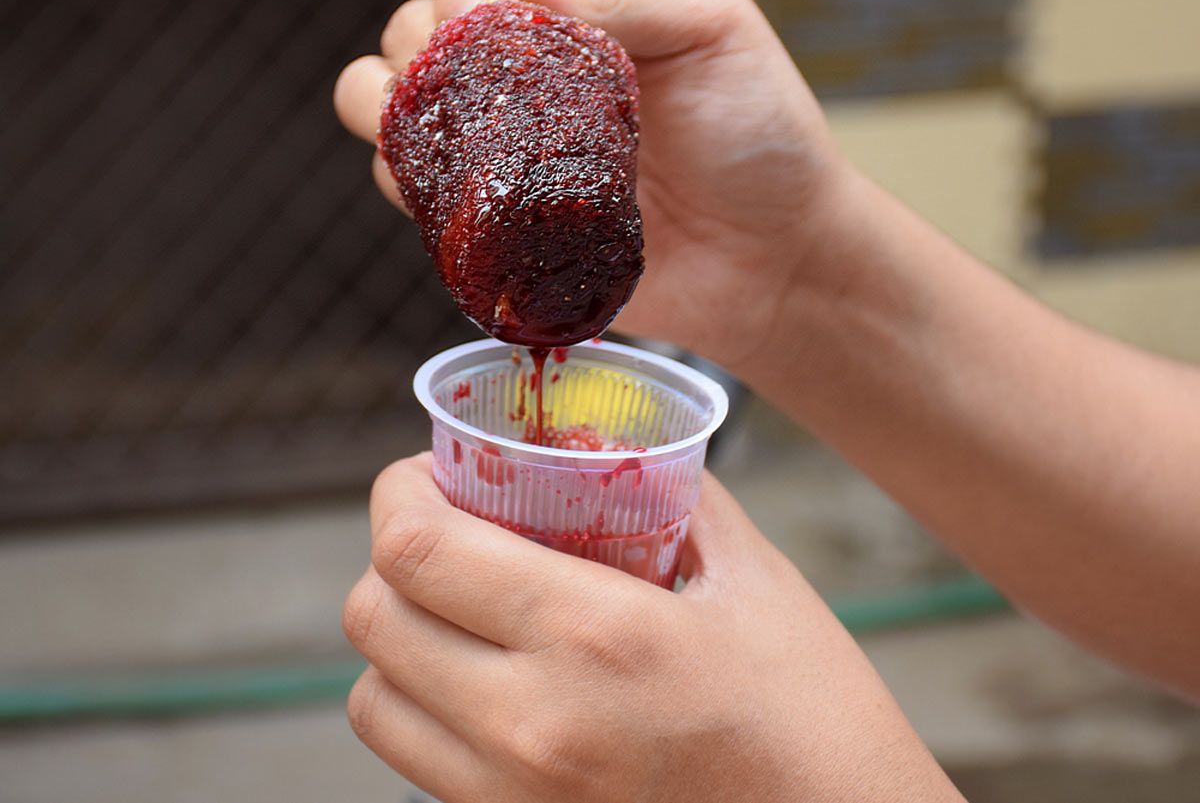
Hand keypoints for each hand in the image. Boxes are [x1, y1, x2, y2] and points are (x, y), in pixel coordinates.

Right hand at [333, 0, 852, 370]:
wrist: (777, 262)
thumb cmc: (762, 136)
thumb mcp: (709, 33)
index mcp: (575, 15)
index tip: (476, 25)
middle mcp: (528, 78)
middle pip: (416, 35)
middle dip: (412, 49)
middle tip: (464, 90)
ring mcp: (508, 153)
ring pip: (393, 110)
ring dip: (385, 111)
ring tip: (437, 136)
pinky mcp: (502, 227)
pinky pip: (419, 198)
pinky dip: (407, 187)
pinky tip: (448, 195)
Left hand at [342, 454, 963, 802]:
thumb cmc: (817, 723)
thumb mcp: (756, 586)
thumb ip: (677, 500)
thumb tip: (617, 456)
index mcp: (592, 636)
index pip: (417, 549)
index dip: (397, 492)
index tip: (427, 471)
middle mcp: (529, 725)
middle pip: (374, 619)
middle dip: (393, 553)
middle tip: (447, 526)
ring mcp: (512, 798)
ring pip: (373, 700)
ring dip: (399, 636)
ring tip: (457, 606)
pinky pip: (417, 763)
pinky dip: (425, 706)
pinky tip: (487, 679)